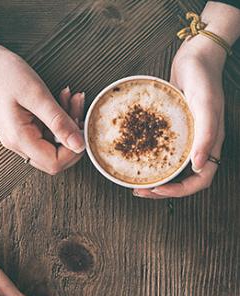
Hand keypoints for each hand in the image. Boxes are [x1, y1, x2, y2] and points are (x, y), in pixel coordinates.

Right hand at [0, 11, 84, 174]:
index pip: (54, 163)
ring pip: (53, 145)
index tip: (82, 126)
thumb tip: (80, 144)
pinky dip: (59, 119)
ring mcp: (19, 139)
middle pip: (54, 159)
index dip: (73, 150)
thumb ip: (59, 122)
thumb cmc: (5, 74)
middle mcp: (18, 145)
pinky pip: (47, 134)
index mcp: (19, 139)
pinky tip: (63, 99)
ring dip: (67, 125)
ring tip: (72, 98)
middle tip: (78, 109)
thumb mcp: (37, 95)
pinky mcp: (22, 130)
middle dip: (72, 137)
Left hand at [134, 40, 223, 198]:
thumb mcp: (205, 103)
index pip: (200, 179)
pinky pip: (163, 151)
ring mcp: (186, 138)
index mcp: (210, 143)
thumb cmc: (203, 77)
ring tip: (135, 182)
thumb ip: (205, 134)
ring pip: (171, 168)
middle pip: (183, 179)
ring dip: (154, 179)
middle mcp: (198, 145)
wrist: (195, 56)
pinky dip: (150, 160)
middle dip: (161, 190)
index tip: (158, 190)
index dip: (180, 191)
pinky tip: (134, 158)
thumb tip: (198, 166)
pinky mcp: (173, 130)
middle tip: (138, 190)